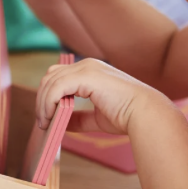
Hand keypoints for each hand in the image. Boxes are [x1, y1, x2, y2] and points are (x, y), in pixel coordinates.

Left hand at [36, 58, 153, 134]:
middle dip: (42, 98)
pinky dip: (48, 102)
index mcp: (91, 70)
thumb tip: (62, 124)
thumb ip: (79, 118)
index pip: (59, 75)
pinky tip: (49, 117)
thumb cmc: (128, 116)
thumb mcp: (97, 117)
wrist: (145, 114)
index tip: (46, 115)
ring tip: (44, 123)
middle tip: (42, 121)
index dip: (48, 94)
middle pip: (51, 76)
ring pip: (50, 81)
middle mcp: (87, 64)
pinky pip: (56, 88)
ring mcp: (86, 68)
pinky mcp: (86, 76)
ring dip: (43, 103)